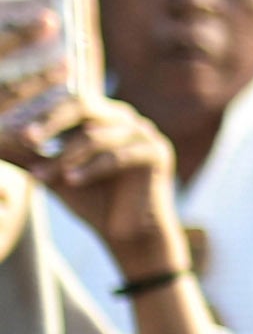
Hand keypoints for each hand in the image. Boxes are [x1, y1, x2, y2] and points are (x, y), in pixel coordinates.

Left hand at [1, 68, 183, 276]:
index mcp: (101, 113)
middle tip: (25, 139)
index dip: (39, 111)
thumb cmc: (91, 200)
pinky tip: (71, 182)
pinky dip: (91, 169)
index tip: (12, 131)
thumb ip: (29, 153)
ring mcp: (144, 131)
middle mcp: (123, 116)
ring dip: (65, 158)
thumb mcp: (53, 171)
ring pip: (95, 136)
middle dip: (49, 122)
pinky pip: (117, 156)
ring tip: (43, 177)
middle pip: (82, 105)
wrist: (128, 234)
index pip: (66, 99)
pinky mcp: (157, 152)